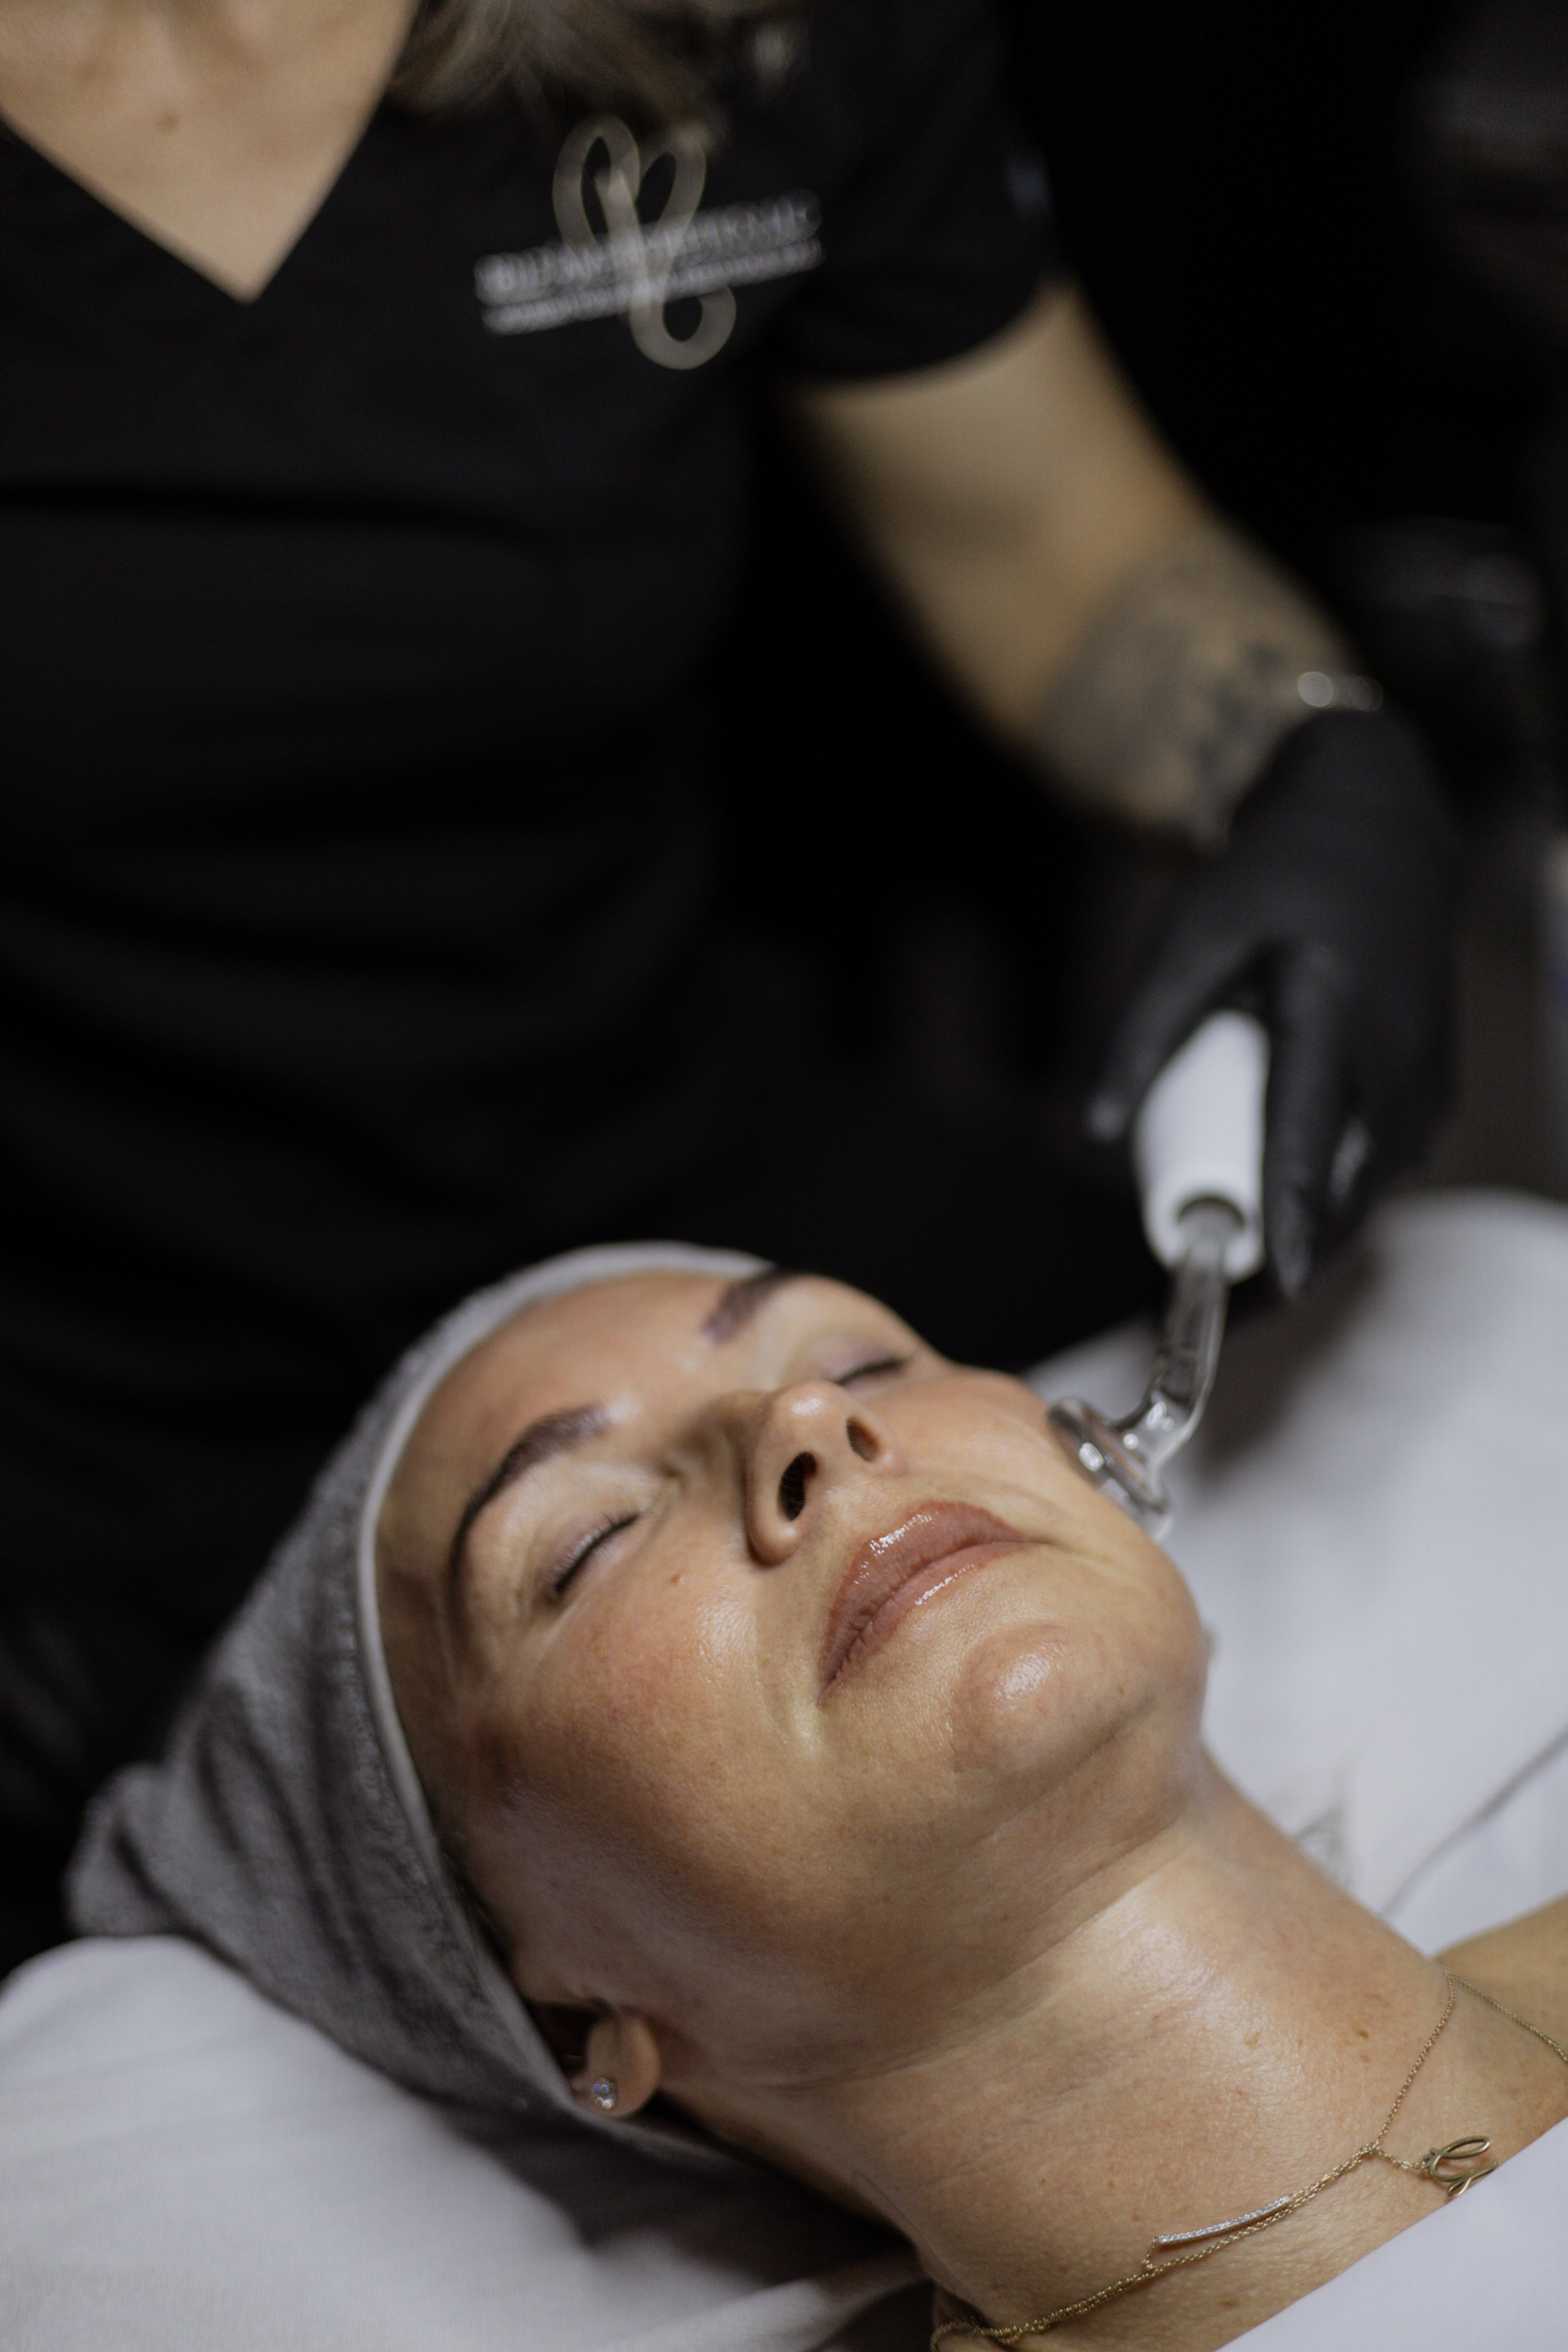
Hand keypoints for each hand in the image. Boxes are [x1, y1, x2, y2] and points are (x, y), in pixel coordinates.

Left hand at [1087, 711, 1458, 1296]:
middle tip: (1236, 1295)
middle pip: (1349, 1178)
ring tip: (1259, 1247)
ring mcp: (1428, 1071)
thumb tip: (1095, 1134)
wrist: (1376, 831)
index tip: (1281, 1279)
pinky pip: (1387, 1160)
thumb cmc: (1273, 880)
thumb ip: (1140, 1031)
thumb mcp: (1190, 934)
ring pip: (1373, 1179)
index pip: (1309, 1131)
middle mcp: (1396, 1048)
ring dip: (1321, 1220)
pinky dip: (1343, 1187)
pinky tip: (1298, 1199)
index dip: (1292, 1212)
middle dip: (1299, 1240)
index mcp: (1335, 1006)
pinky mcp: (1436, 1085)